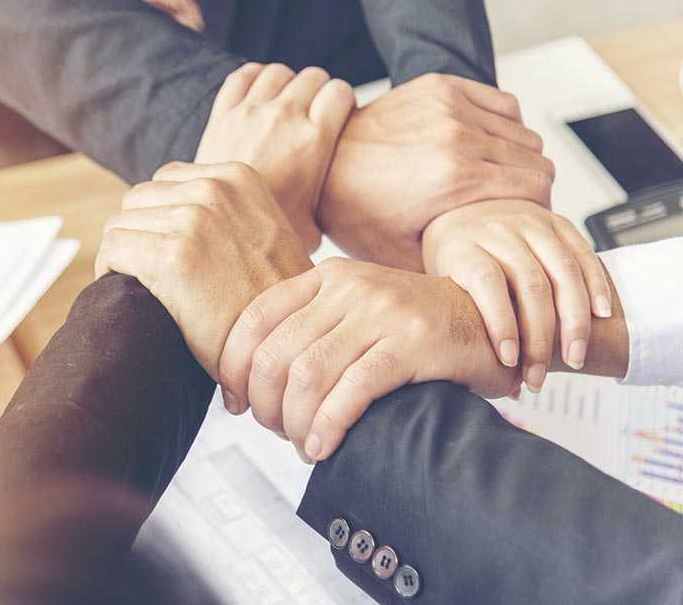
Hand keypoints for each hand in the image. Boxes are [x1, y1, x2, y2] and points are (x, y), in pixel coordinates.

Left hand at [95, 161, 311, 397]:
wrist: (284, 342)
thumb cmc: (274, 301)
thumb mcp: (264, 233)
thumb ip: (228, 211)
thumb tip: (183, 210)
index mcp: (238, 177)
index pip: (167, 180)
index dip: (158, 218)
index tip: (163, 249)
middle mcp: (214, 190)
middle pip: (138, 200)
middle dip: (138, 235)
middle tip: (147, 272)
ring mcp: (192, 220)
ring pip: (119, 225)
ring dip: (123, 255)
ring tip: (140, 284)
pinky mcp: (170, 257)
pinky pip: (112, 250)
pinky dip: (109, 271)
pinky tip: (128, 293)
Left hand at [194, 62, 354, 250]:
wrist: (213, 231)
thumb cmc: (265, 238)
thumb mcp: (314, 229)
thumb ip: (329, 209)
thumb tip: (343, 214)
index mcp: (312, 141)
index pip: (340, 92)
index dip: (343, 101)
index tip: (339, 116)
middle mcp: (282, 118)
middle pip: (313, 76)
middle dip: (319, 90)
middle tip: (314, 112)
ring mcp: (249, 113)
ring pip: (279, 72)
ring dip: (288, 83)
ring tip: (288, 103)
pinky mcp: (222, 115)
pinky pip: (243, 76)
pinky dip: (256, 78)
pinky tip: (260, 95)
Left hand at [218, 258, 517, 461]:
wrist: (492, 324)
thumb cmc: (414, 332)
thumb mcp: (355, 315)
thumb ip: (309, 333)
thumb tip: (249, 383)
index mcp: (326, 277)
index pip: (255, 318)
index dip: (233, 365)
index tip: (235, 403)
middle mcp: (350, 287)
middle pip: (277, 353)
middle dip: (266, 404)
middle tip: (275, 430)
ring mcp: (383, 311)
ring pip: (309, 374)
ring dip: (296, 422)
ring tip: (303, 445)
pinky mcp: (414, 342)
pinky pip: (354, 389)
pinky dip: (330, 425)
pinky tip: (324, 446)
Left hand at [318, 73, 554, 270]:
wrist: (322, 165)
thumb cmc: (357, 210)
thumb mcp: (404, 256)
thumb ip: (456, 265)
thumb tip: (488, 294)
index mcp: (455, 180)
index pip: (537, 187)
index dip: (535, 209)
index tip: (521, 222)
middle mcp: (458, 137)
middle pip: (536, 159)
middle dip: (528, 186)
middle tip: (507, 205)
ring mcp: (450, 107)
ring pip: (523, 130)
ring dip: (516, 155)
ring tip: (493, 178)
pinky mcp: (440, 88)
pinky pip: (502, 103)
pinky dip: (502, 123)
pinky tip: (481, 146)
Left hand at [422, 199, 611, 392]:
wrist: (466, 212)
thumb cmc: (456, 262)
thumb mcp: (446, 288)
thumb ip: (468, 328)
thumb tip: (503, 388)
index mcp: (462, 248)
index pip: (485, 282)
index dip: (500, 322)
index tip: (509, 361)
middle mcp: (496, 232)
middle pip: (529, 283)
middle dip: (541, 336)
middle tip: (541, 374)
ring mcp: (529, 224)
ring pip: (562, 270)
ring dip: (574, 319)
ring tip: (575, 356)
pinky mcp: (555, 222)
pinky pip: (583, 254)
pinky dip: (595, 286)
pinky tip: (600, 316)